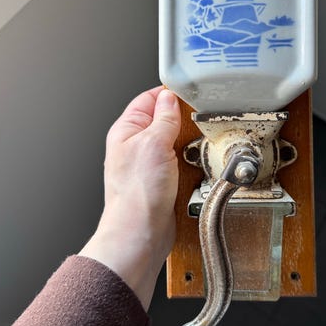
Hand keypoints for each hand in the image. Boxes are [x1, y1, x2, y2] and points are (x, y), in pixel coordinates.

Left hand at [80, 87, 180, 310]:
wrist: (140, 233)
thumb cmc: (137, 194)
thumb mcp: (153, 144)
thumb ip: (164, 119)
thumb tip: (169, 99)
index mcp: (126, 130)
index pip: (148, 100)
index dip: (168, 94)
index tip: (189, 92)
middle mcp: (136, 145)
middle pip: (162, 120)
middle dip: (182, 120)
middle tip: (199, 119)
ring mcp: (149, 163)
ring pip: (174, 141)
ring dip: (187, 142)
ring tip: (197, 142)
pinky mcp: (162, 179)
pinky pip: (179, 161)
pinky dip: (189, 160)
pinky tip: (195, 162)